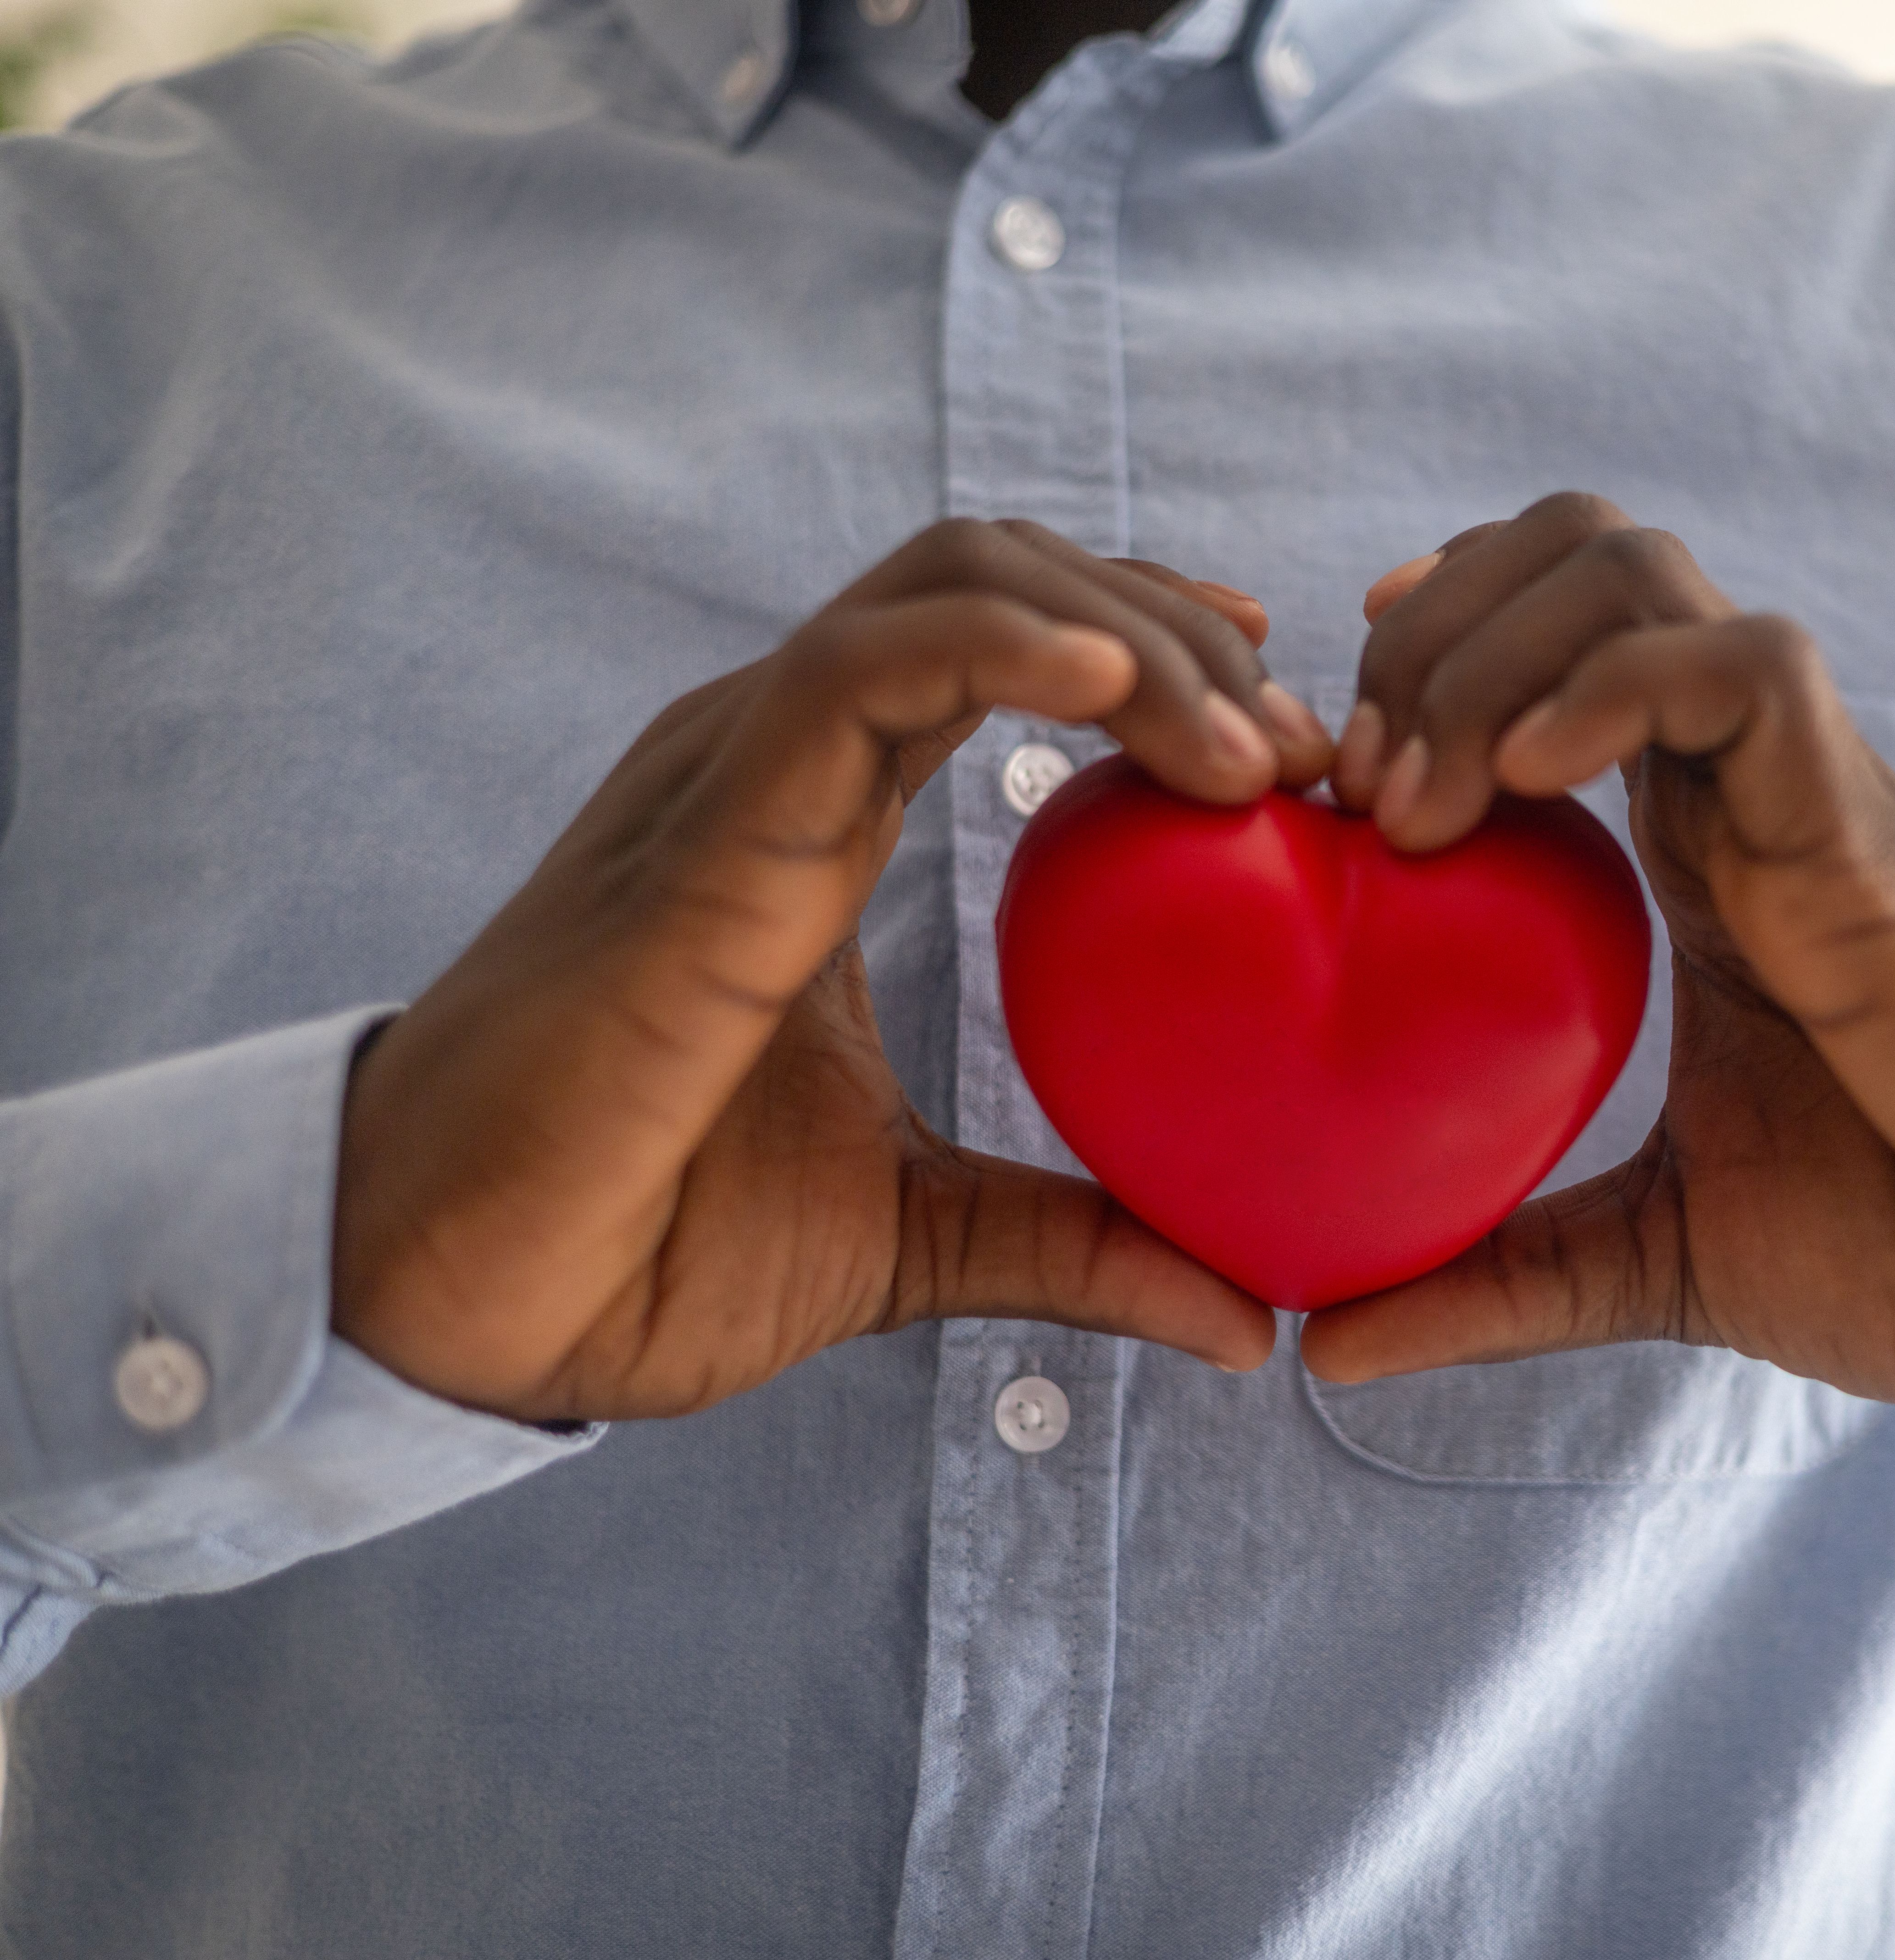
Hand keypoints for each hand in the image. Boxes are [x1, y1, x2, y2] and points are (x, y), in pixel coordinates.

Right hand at [334, 520, 1331, 1421]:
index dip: (1164, 659)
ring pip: (952, 584)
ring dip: (1128, 633)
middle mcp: (780, 755)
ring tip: (1249, 743)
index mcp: (822, 811)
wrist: (465, 1301)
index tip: (1287, 744)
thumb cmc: (649, 1243)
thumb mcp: (919, 1235)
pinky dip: (1005, 646)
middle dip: (1180, 633)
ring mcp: (735, 771)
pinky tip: (1120, 684)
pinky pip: (861, 670)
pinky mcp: (706, 826)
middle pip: (1007, 582)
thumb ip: (1076, 1245)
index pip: (1010, 648)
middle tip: (1301, 753)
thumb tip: (1245, 1314)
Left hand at [1300, 494, 1894, 1406]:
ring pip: (1639, 573)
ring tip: (1419, 804)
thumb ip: (1505, 1276)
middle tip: (1354, 786)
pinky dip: (1613, 689)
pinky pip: (1747, 670)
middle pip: (1575, 554)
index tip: (1334, 766)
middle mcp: (1742, 789)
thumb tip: (1332, 1345)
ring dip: (1491, 648)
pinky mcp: (1867, 836)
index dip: (1428, 650)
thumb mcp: (1663, 1253)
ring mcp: (1808, 794)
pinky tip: (1527, 787)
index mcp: (1697, 849)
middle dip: (1430, 625)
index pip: (1550, 638)